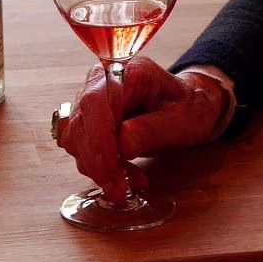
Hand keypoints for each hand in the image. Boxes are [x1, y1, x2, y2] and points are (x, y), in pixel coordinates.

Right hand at [55, 56, 228, 202]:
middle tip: (118, 189)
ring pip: (75, 139)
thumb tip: (121, 146)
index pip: (96, 101)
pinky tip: (122, 175)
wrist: (186, 108)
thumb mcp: (180, 120)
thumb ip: (151, 130)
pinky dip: (98, 168)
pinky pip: (80, 148)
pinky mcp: (88, 122)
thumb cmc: (187, 108)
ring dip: (97, 167)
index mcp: (128, 72)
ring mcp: (91, 102)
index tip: (109, 168)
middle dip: (96, 161)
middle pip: (80, 122)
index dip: (98, 137)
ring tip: (130, 180)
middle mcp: (102, 82)